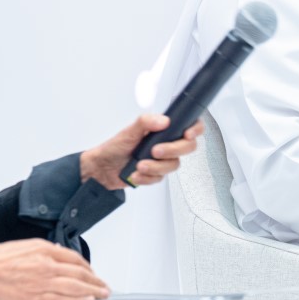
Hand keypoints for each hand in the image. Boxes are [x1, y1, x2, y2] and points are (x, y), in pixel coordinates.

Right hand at [0, 238, 108, 299]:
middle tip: (104, 285)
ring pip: (75, 286)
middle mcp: (46, 264)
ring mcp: (42, 281)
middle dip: (95, 280)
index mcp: (42, 248)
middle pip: (79, 272)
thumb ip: (42, 250)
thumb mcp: (22, 246)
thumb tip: (56, 252)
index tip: (92, 271)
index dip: (87, 266)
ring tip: (101, 294)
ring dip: (92, 291)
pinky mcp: (35, 297)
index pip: (73, 257)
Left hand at [79, 113, 203, 189]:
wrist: (102, 168)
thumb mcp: (129, 131)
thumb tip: (164, 120)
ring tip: (139, 165)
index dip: (195, 129)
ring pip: (174, 165)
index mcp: (163, 129)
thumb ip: (146, 122)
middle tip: (155, 151)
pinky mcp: (156, 174)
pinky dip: (147, 178)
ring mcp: (163, 160)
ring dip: (156, 167)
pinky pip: (161, 178)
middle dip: (172, 150)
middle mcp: (166, 143)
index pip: (189, 125)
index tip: (188, 134)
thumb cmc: (115, 147)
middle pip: (187, 147)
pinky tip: (136, 174)